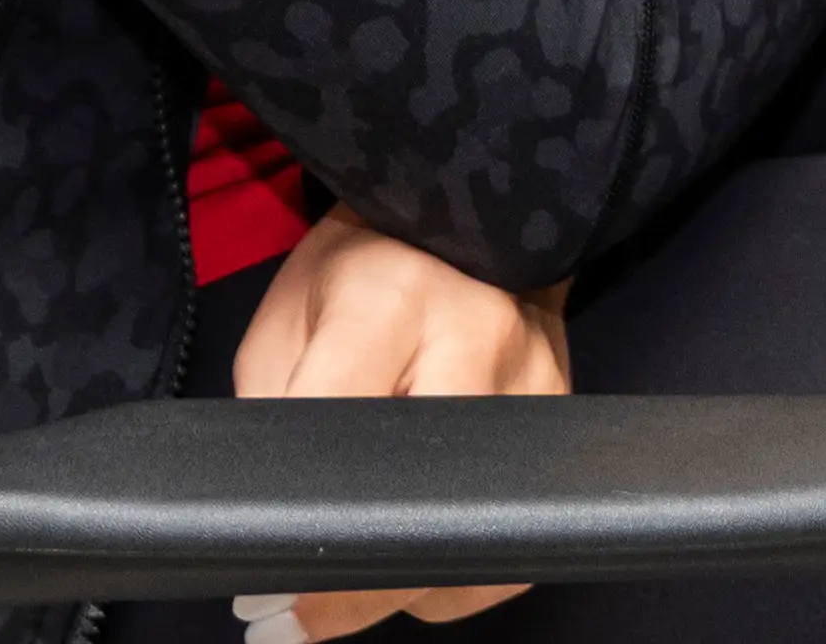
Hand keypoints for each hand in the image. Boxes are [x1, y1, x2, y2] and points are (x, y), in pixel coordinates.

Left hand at [227, 211, 568, 634]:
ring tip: (363, 578)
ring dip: (411, 582)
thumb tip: (263, 518)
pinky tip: (418, 554)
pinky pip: (511, 538)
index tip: (268, 581)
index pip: (341, 429)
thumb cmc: (361, 271)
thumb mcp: (288, 320)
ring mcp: (534, 379)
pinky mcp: (562, 417)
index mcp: (389, 301)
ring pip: (476, 537)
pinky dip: (460, 568)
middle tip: (304, 610)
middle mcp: (475, 336)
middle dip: (359, 580)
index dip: (302, 518)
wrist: (464, 220)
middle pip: (422, 498)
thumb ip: (272, 412)